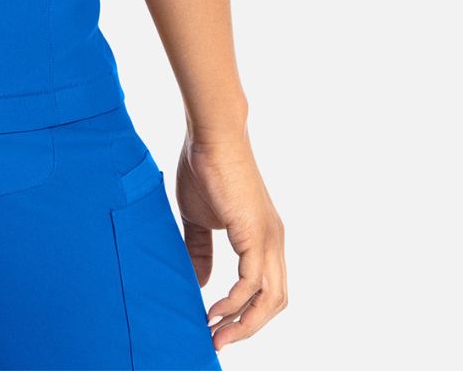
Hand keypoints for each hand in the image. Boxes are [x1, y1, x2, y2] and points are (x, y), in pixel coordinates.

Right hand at [174, 130, 286, 352]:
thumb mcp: (200, 218)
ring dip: (244, 323)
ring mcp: (269, 239)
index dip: (247, 313)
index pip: (268, 289)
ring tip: (215, 334)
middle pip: (276, 303)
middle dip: (249, 327)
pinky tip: (213, 310)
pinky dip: (235, 303)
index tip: (218, 327)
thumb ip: (201, 250)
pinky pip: (252, 284)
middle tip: (218, 341)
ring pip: (271, 300)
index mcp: (263, 238)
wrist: (211, 135)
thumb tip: (201, 283)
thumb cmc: (204, 168)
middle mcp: (274, 242)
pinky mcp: (256, 234)